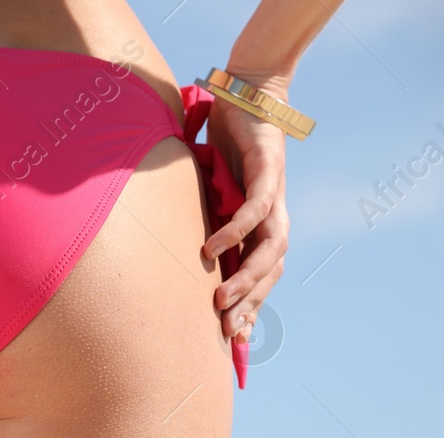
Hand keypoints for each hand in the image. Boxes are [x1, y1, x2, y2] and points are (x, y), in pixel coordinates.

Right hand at [202, 73, 290, 345]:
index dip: (252, 306)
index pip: (262, 273)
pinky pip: (254, 210)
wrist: (250, 90)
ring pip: (269, 249)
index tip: (236, 340)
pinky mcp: (267, 169)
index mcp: (261, 222)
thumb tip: (168, 243)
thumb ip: (199, 216)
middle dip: (250, 304)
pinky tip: (212, 250)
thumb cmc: (227, 140)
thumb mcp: (209, 189)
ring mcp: (274, 193)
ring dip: (247, 278)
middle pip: (270, 270)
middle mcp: (273, 214)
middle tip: (227, 332)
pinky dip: (234, 232)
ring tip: (221, 301)